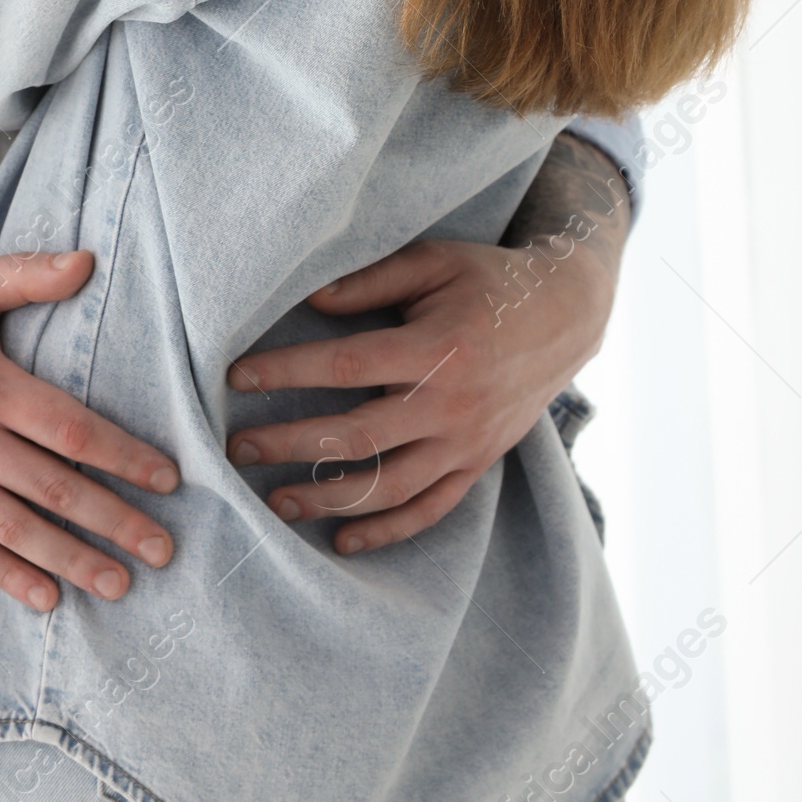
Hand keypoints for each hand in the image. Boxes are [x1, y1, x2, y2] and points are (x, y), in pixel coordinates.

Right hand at [0, 248, 177, 612]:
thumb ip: (27, 274)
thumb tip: (88, 262)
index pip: (70, 430)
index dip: (123, 456)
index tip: (168, 478)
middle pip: (54, 488)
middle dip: (115, 520)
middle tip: (163, 548)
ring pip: (16, 528)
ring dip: (71, 559)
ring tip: (120, 583)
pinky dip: (8, 574)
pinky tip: (46, 597)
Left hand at [226, 185, 624, 552]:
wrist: (566, 314)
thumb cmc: (488, 279)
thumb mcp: (432, 261)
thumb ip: (369, 282)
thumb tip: (305, 297)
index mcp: (437, 348)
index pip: (346, 365)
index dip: (287, 371)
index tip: (237, 376)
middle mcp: (452, 404)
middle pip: (358, 436)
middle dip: (290, 444)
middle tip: (235, 447)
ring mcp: (467, 443)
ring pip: (389, 487)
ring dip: (327, 499)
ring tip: (274, 501)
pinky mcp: (477, 464)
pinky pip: (429, 510)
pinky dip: (385, 532)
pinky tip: (341, 540)